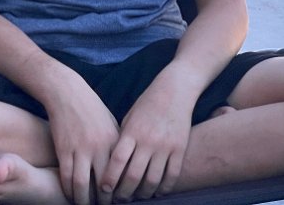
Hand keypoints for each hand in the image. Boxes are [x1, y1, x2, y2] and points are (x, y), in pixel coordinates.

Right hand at [45, 80, 119, 204]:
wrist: (67, 91)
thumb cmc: (91, 108)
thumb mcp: (110, 124)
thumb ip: (117, 146)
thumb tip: (124, 168)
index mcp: (115, 141)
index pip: (121, 175)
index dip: (120, 192)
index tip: (119, 200)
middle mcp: (100, 147)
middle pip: (104, 185)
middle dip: (103, 201)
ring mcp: (80, 148)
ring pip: (82, 186)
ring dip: (83, 201)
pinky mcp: (63, 149)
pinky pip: (66, 177)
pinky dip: (68, 190)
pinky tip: (70, 194)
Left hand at [98, 76, 194, 201]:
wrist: (174, 90)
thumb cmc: (147, 104)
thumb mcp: (130, 118)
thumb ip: (122, 140)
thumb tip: (111, 165)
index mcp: (132, 131)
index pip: (117, 160)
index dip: (109, 178)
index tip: (104, 190)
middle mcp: (148, 140)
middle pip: (133, 176)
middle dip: (124, 193)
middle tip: (119, 200)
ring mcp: (165, 145)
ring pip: (153, 180)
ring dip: (143, 194)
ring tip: (137, 197)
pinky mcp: (180, 148)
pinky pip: (172, 175)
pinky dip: (164, 188)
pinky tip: (157, 192)